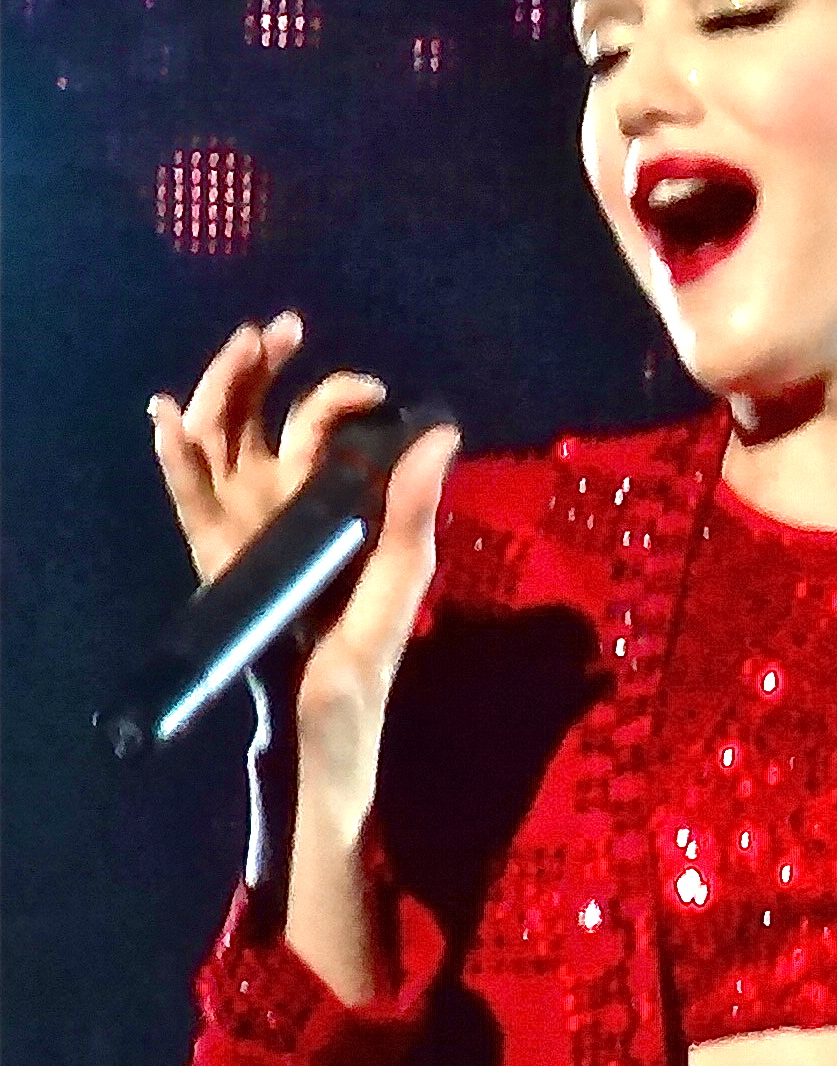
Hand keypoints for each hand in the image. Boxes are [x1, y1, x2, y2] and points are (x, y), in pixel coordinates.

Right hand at [147, 311, 458, 776]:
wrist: (320, 735)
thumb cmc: (368, 665)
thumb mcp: (400, 581)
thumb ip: (413, 509)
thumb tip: (442, 430)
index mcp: (340, 509)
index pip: (326, 431)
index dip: (336, 396)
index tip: (367, 387)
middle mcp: (290, 510)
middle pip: (261, 423)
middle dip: (261, 373)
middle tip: (276, 330)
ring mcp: (249, 534)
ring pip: (221, 446)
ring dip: (220, 394)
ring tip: (235, 350)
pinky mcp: (219, 566)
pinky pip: (191, 502)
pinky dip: (176, 460)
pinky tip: (166, 418)